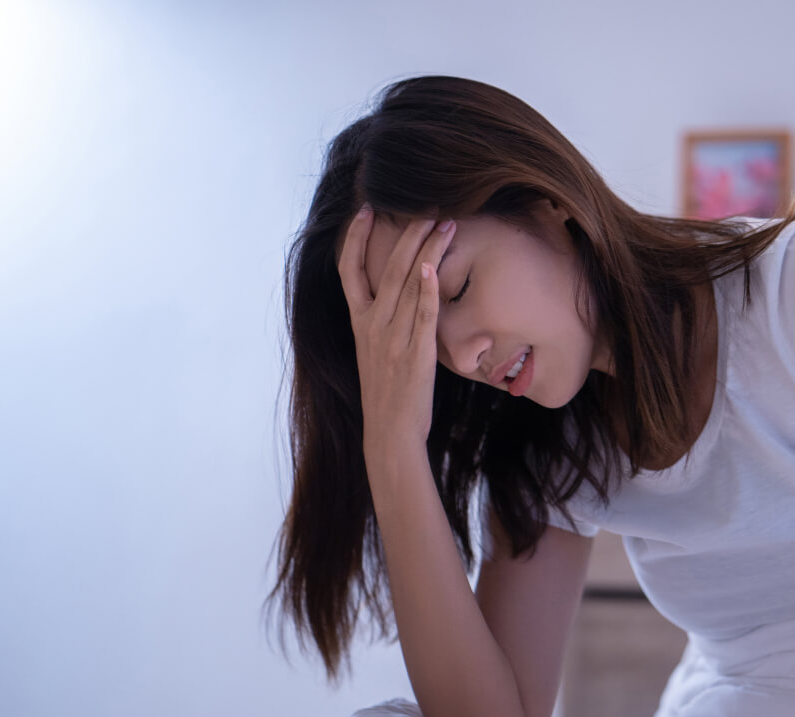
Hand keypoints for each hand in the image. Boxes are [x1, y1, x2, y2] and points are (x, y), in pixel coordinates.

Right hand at [337, 206, 455, 457]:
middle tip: (426, 205)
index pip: (349, 270)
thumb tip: (400, 297)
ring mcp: (393, 339)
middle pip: (387, 267)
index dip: (356, 237)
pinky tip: (435, 267)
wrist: (390, 432)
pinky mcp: (416, 354)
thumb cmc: (388, 394)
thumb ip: (382, 322)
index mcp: (359, 323)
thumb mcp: (375, 352)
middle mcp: (372, 326)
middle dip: (408, 233)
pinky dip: (428, 290)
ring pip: (409, 284)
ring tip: (446, 224)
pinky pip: (422, 315)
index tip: (367, 209)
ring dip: (428, 250)